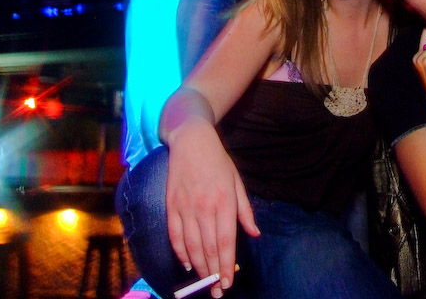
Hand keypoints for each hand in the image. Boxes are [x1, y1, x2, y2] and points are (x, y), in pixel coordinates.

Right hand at [166, 119, 258, 294]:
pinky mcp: (171, 206)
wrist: (192, 142)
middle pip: (208, 248)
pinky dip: (180, 252)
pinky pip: (174, 235)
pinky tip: (188, 263)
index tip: (227, 282)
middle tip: (217, 291)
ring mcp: (185, 207)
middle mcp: (204, 207)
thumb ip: (245, 210)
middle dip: (213, 273)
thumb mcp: (237, 182)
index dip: (226, 265)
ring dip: (198, 267)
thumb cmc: (219, 162)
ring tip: (205, 282)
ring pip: (191, 246)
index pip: (225, 241)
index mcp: (224, 202)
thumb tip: (254, 234)